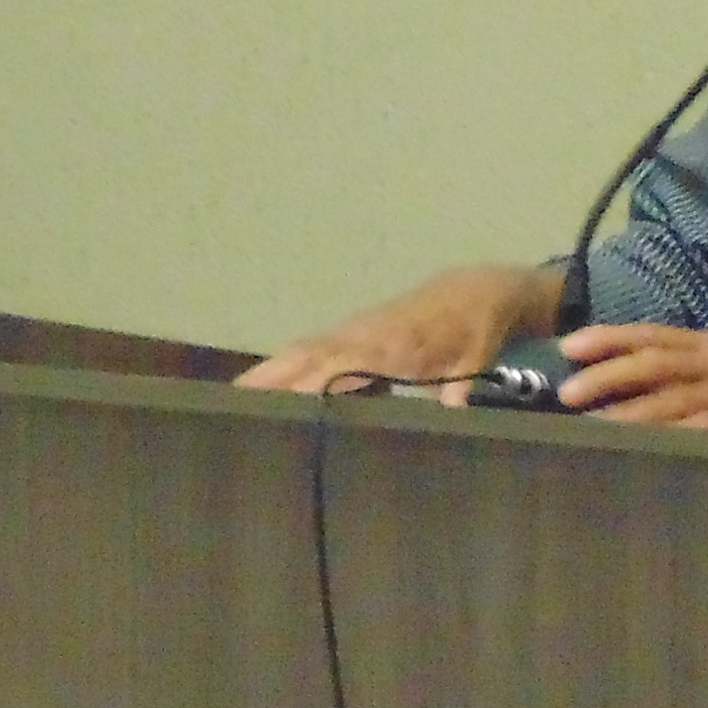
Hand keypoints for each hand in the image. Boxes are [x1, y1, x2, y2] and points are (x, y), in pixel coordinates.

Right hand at [236, 264, 555, 395]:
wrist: (473, 291)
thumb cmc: (472, 332)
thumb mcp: (473, 361)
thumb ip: (460, 389)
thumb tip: (452, 416)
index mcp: (391, 344)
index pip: (343, 363)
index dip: (314, 381)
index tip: (286, 402)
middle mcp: (364, 335)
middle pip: (309, 355)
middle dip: (273, 375)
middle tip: (234, 401)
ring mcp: (355, 332)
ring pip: (305, 351)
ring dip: (271, 371)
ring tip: (235, 397)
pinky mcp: (354, 334)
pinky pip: (313, 349)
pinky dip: (287, 364)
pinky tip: (268, 385)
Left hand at [553, 323, 707, 432]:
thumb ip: (693, 358)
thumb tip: (640, 364)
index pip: (650, 335)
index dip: (607, 338)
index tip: (567, 346)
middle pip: (651, 365)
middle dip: (606, 377)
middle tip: (565, 393)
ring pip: (670, 402)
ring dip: (627, 416)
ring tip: (589, 430)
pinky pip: (701, 435)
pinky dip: (671, 442)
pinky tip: (643, 454)